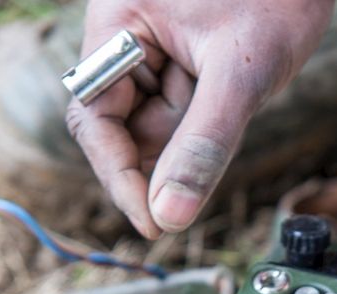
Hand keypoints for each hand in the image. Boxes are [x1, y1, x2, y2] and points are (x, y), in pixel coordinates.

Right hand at [67, 0, 332, 237]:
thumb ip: (204, 144)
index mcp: (118, 26)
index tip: (153, 224)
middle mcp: (126, 41)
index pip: (94, 119)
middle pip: (119, 128)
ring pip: (152, 128)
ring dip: (186, 146)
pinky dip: (202, 133)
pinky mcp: (181, 65)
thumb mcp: (242, 73)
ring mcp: (153, 53)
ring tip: (231, 100)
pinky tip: (229, 111)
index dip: (119, 177)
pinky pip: (179, 116)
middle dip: (157, 161)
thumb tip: (169, 216)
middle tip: (193, 186)